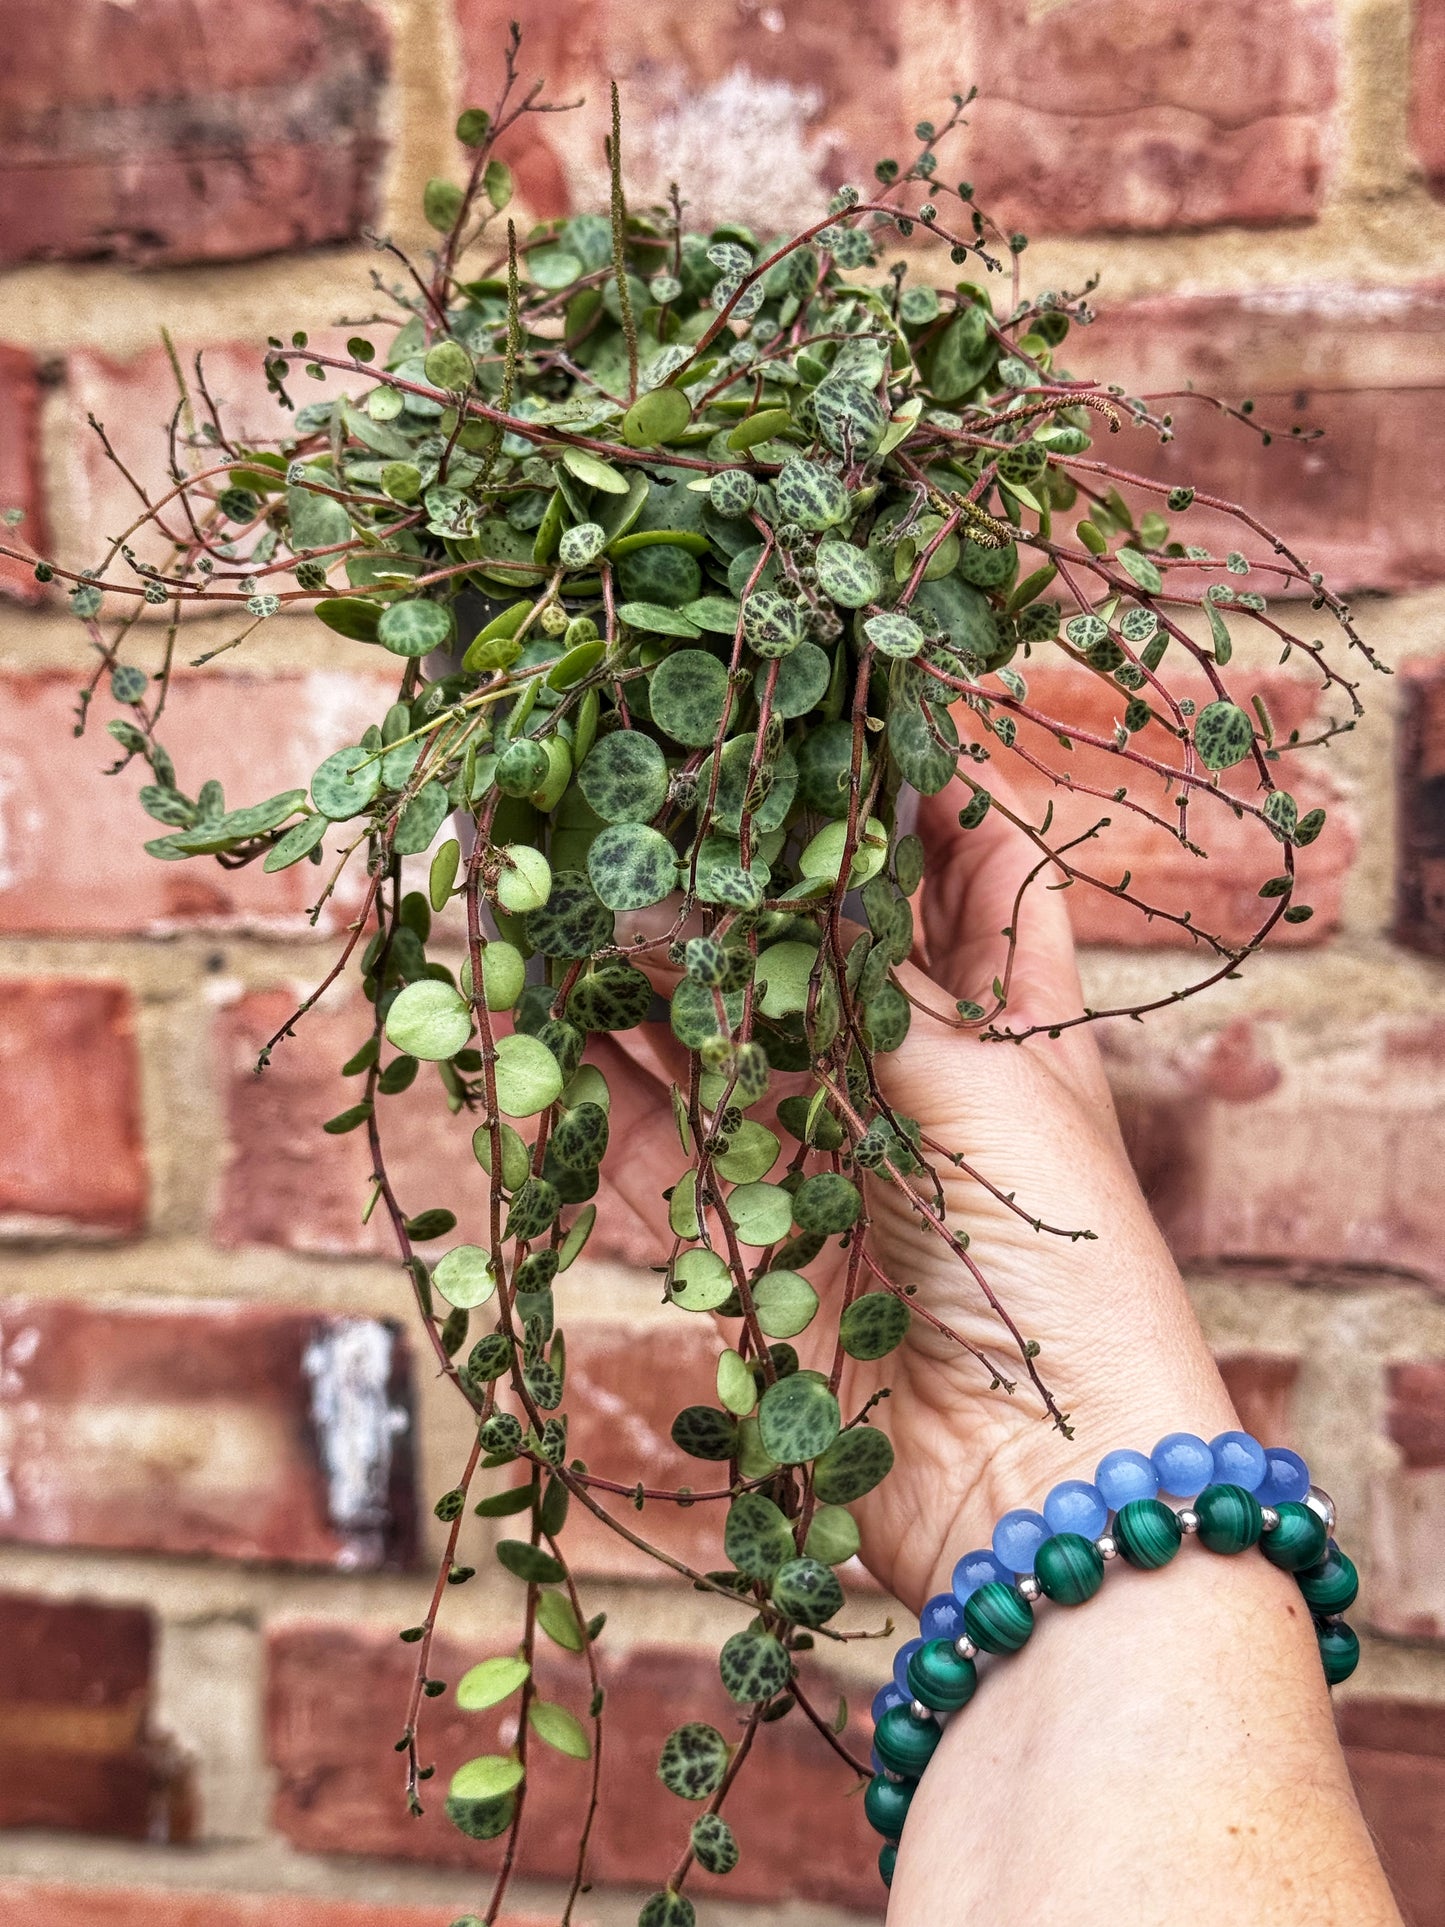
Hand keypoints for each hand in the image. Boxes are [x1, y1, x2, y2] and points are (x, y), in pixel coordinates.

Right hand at [591, 779, 1237, 1608]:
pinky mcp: (760, 1240)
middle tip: (654, 795)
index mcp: (1018, 1022)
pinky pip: (666, 1145)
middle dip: (744, 880)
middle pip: (822, 952)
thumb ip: (849, 984)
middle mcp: (921, 1080)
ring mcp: (833, 1159)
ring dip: (650, 976)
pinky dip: (604, 1089)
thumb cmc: (1060, 1258)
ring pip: (725, 1039)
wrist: (1042, 1484)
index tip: (848, 722)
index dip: (926, 798)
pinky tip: (542, 1020)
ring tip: (568, 888)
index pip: (976, 877)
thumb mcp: (979, 1081)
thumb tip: (732, 885)